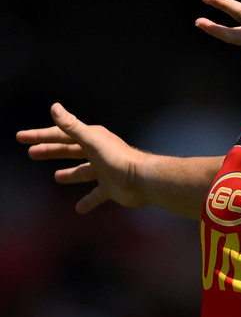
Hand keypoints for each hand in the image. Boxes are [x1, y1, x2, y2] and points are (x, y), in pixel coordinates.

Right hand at [16, 103, 145, 213]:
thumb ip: (72, 126)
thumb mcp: (91, 141)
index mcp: (93, 138)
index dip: (41, 136)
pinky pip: (96, 195)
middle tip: (30, 153)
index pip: (61, 135)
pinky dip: (87, 201)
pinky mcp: (111, 187)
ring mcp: (104, 170)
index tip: (22, 137)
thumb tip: (55, 107)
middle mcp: (98, 152)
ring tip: (56, 177)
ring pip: (82, 171)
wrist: (142, 180)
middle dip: (50, 150)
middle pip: (69, 150)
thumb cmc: (118, 159)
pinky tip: (79, 209)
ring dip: (69, 173)